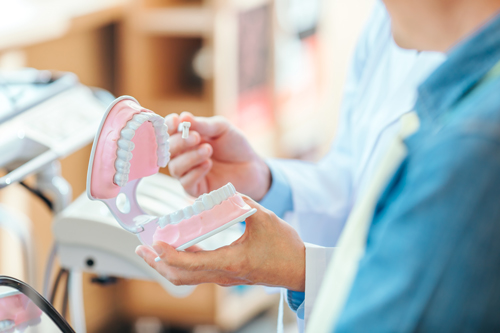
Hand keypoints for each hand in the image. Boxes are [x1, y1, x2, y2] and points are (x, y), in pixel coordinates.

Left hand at [135, 196, 305, 291]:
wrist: (298, 269)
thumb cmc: (285, 248)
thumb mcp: (265, 219)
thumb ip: (242, 202)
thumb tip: (224, 192)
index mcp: (231, 261)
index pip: (190, 263)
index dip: (168, 254)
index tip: (154, 243)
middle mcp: (223, 274)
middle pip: (181, 276)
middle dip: (157, 264)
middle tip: (141, 249)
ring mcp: (224, 277)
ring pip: (187, 276)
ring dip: (166, 264)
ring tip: (151, 251)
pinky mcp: (226, 273)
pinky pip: (197, 271)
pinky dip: (181, 262)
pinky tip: (177, 248)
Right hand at [165, 112, 270, 200]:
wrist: (252, 166)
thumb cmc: (235, 146)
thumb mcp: (222, 128)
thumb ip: (204, 125)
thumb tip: (183, 117)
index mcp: (186, 138)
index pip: (168, 132)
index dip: (169, 126)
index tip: (176, 121)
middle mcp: (182, 155)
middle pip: (168, 150)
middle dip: (179, 142)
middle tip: (196, 138)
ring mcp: (188, 173)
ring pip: (175, 167)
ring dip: (189, 157)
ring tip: (208, 150)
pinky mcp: (196, 189)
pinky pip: (185, 183)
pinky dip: (194, 173)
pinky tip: (208, 164)